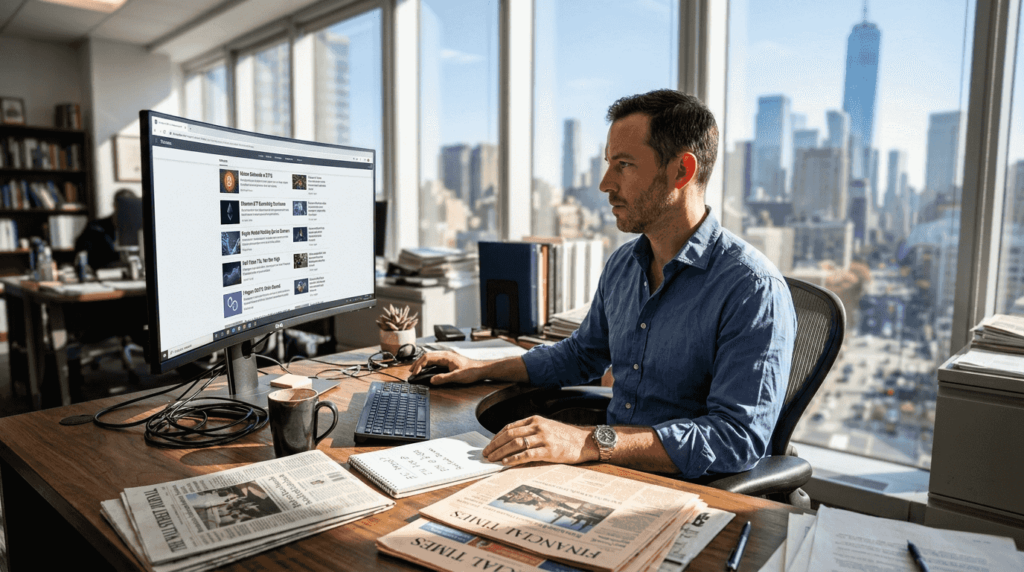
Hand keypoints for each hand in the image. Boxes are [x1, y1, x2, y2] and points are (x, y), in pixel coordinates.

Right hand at [408, 350, 485, 384]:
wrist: (481, 370)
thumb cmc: (471, 371)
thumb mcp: (457, 377)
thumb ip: (444, 378)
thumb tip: (431, 380)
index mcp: (446, 356)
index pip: (428, 358)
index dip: (419, 365)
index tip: (415, 373)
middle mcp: (445, 355)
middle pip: (427, 356)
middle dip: (417, 363)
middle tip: (411, 372)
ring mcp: (447, 357)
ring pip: (430, 357)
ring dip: (422, 363)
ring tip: (415, 370)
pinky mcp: (448, 361)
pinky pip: (435, 360)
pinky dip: (427, 364)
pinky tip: (425, 368)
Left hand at [483, 416, 597, 466]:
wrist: (585, 441)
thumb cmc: (565, 436)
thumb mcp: (546, 427)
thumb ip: (531, 431)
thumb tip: (511, 442)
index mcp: (535, 419)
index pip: (510, 427)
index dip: (497, 437)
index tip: (489, 445)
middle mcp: (538, 426)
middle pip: (510, 434)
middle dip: (495, 445)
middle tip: (486, 453)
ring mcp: (544, 438)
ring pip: (516, 443)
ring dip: (501, 452)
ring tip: (492, 459)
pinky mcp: (549, 450)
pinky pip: (527, 455)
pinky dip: (514, 458)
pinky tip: (506, 462)